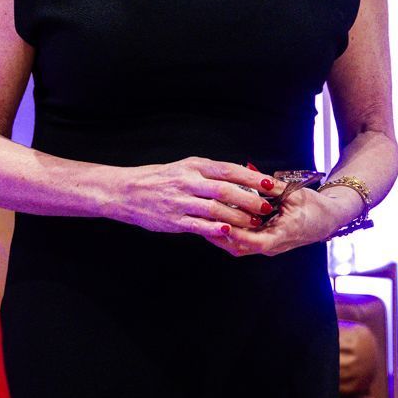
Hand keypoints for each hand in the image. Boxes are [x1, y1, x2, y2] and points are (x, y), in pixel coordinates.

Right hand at [111, 157, 275, 238]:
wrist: (127, 191)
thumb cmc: (160, 179)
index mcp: (194, 166)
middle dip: (250, 199)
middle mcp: (188, 181)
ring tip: (254, 223)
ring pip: (215, 209)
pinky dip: (215, 228)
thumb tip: (241, 177)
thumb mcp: (184, 167)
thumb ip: (209, 173)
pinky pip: (199, 225)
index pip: (229, 170)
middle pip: (225, 190)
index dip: (252, 178)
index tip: (270, 184)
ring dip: (238, 217)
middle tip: (267, 207)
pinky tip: (229, 232)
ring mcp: (181, 201)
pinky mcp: (174, 220)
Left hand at [209, 182, 361, 257]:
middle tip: (201, 219)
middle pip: (239, 247)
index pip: (254, 241)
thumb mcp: (296, 194)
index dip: (236, 234)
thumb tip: (254, 175)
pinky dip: (227, 232)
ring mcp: (267, 246)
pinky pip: (241, 241)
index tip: (220, 224)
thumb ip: (274, 188)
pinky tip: (215, 220)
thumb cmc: (315, 206)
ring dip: (219, 235)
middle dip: (218, 235)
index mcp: (282, 236)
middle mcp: (272, 245)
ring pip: (237, 246)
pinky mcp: (264, 242)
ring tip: (203, 219)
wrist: (328, 219)